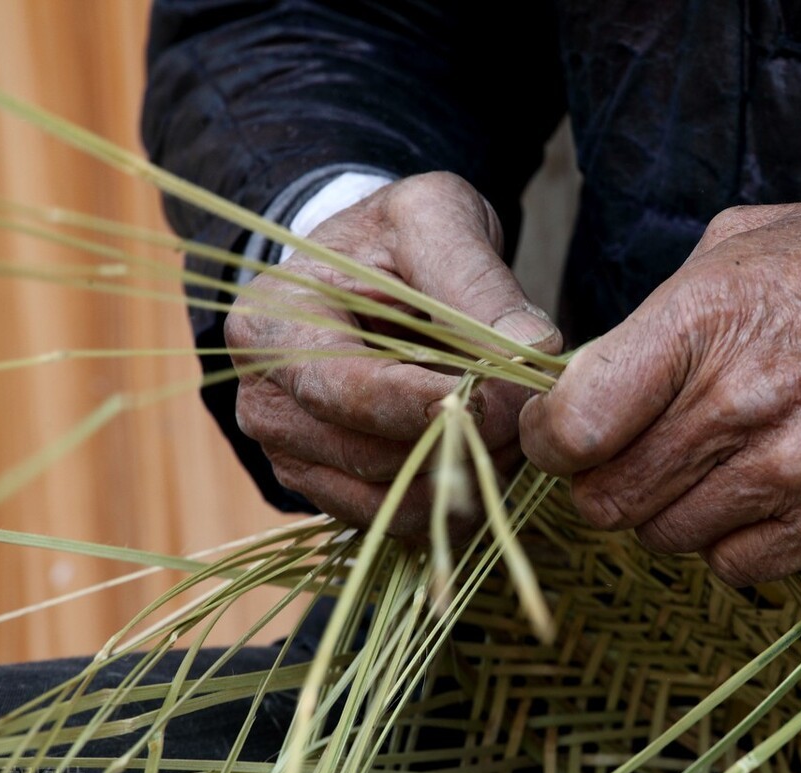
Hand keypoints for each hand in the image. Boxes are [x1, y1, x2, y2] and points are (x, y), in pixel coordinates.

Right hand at [226, 172, 560, 532]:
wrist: (366, 271)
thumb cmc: (394, 240)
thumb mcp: (435, 222)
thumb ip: (479, 280)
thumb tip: (533, 350)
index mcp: (273, 328)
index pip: (348, 390)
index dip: (428, 405)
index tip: (501, 399)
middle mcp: (266, 403)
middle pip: (373, 455)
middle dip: (465, 440)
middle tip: (530, 411)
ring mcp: (292, 456)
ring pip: (393, 501)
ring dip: (469, 474)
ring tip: (514, 426)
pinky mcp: (329, 490)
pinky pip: (400, 522)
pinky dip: (456, 498)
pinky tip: (488, 452)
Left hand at [520, 198, 800, 584]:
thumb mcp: (738, 244)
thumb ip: (654, 312)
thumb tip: (596, 367)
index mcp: (700, 322)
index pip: (573, 428)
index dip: (545, 437)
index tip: (555, 428)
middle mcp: (736, 406)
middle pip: (606, 498)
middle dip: (596, 478)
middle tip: (621, 450)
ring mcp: (786, 473)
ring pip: (661, 536)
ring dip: (659, 508)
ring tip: (693, 464)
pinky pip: (729, 566)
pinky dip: (721, 540)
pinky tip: (742, 494)